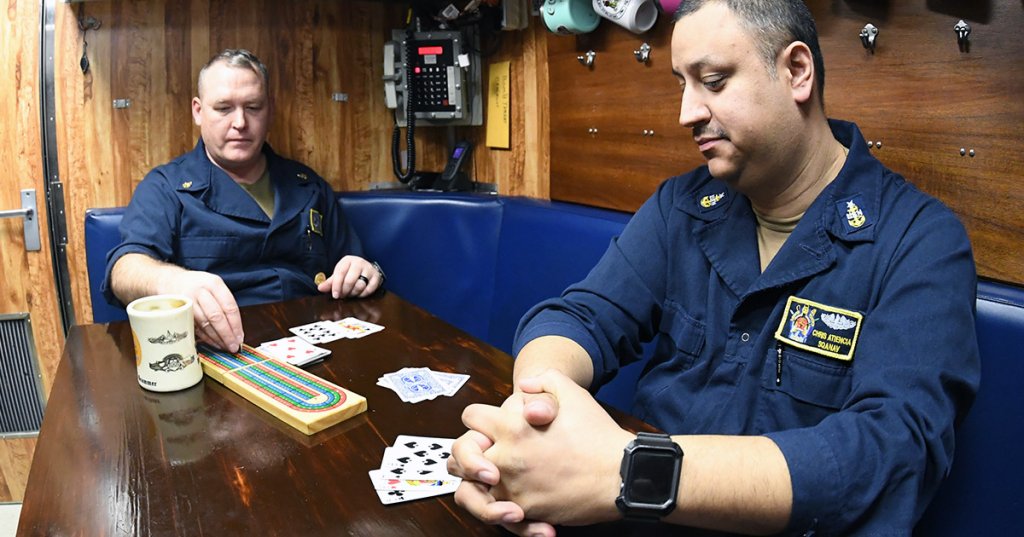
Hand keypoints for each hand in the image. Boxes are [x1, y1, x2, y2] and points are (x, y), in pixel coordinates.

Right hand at [160, 270, 243, 351]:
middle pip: (216, 316)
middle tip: (233, 346)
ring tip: (225, 347)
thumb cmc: (199, 286)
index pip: (229, 306)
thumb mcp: (215, 286)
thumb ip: (226, 304)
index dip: (236, 325)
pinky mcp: (180, 312)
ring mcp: (188, 302)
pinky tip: (214, 343)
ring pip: (205, 324)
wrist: (172, 281)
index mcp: (214, 284)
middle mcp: (200, 292)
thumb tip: (237, 330)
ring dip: (216, 338)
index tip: (240, 337)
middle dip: (226, 334)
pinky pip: (195, 328)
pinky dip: (205, 338)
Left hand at [317, 255, 381, 298]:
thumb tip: (320, 288)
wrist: (365, 267)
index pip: (340, 273)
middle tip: (342, 295)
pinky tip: (359, 294)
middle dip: (345, 291)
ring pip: (360, 285)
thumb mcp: (339, 274)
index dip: (336, 286)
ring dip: (353, 293)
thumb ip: (330, 282)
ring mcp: (369, 269)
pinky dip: (363, 294)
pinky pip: (370, 289)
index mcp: (347, 260)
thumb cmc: (349, 271)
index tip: (335, 295)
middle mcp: (359, 263)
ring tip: (350, 294)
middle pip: (350, 280)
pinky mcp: (376, 276)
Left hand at [450, 370, 631, 533]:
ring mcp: (512, 486)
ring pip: (468, 491)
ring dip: (474, 486)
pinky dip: (499, 512)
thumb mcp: (572, 392)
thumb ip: (543, 381)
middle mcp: (505, 457)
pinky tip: (513, 507)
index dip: (479, 419)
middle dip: (467, 454)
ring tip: (488, 482)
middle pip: (459, 455)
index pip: (471, 417)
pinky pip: (496, 515)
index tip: (490, 426)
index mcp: (512, 426)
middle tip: (480, 456)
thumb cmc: (597, 434)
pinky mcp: (524, 510)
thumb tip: (524, 384)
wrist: (620, 474)